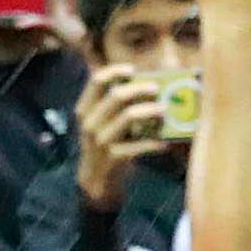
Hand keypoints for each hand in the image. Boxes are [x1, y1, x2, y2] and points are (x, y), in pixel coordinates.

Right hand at [73, 64, 167, 210]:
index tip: (133, 70)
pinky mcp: (113, 157)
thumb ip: (118, 105)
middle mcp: (89, 122)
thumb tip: (151, 85)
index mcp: (85, 109)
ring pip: (129, 116)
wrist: (97, 180)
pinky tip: (165, 143)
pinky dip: (156, 142)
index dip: (115, 71)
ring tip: (165, 111)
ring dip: (152, 111)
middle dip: (142, 89)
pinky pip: (140, 144)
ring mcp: (99, 140)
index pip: (96, 81)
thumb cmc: (108, 144)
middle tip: (158, 89)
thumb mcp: (104, 122)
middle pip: (118, 95)